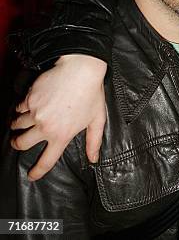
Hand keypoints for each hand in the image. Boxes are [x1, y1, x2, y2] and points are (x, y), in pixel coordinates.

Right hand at [10, 54, 106, 179]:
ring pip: (17, 125)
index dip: (37, 171)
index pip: (46, 161)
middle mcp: (46, 127)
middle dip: (17, 144)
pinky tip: (26, 106)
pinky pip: (19, 107)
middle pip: (21, 144)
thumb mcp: (96, 119)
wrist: (81, 69)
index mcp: (62, 135)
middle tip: (18, 142)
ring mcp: (36, 112)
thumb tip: (93, 158)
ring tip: (19, 123)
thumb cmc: (91, 93)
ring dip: (17, 126)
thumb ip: (94, 141)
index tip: (32, 175)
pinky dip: (20, 108)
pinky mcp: (30, 98)